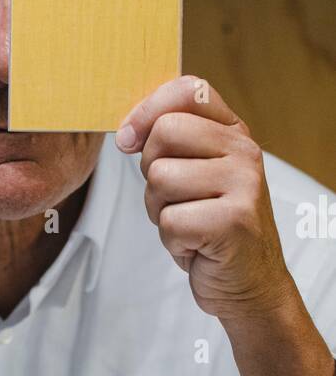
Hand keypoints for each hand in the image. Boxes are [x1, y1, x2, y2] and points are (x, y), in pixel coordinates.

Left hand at [117, 75, 335, 375]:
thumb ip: (170, 144)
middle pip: (163, 134)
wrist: (249, 284)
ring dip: (160, 212)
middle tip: (175, 200)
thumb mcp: (196, 175)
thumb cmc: (211, 227)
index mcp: (234, 132)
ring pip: (160, 179)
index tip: (129, 140)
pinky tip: (196, 246)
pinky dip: (172, 241)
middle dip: (151, 173)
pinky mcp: (233, 221)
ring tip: (189, 225)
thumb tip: (126, 133)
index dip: (147, 110)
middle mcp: (244, 152)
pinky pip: (169, 220)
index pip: (186, 90)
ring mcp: (242, 185)